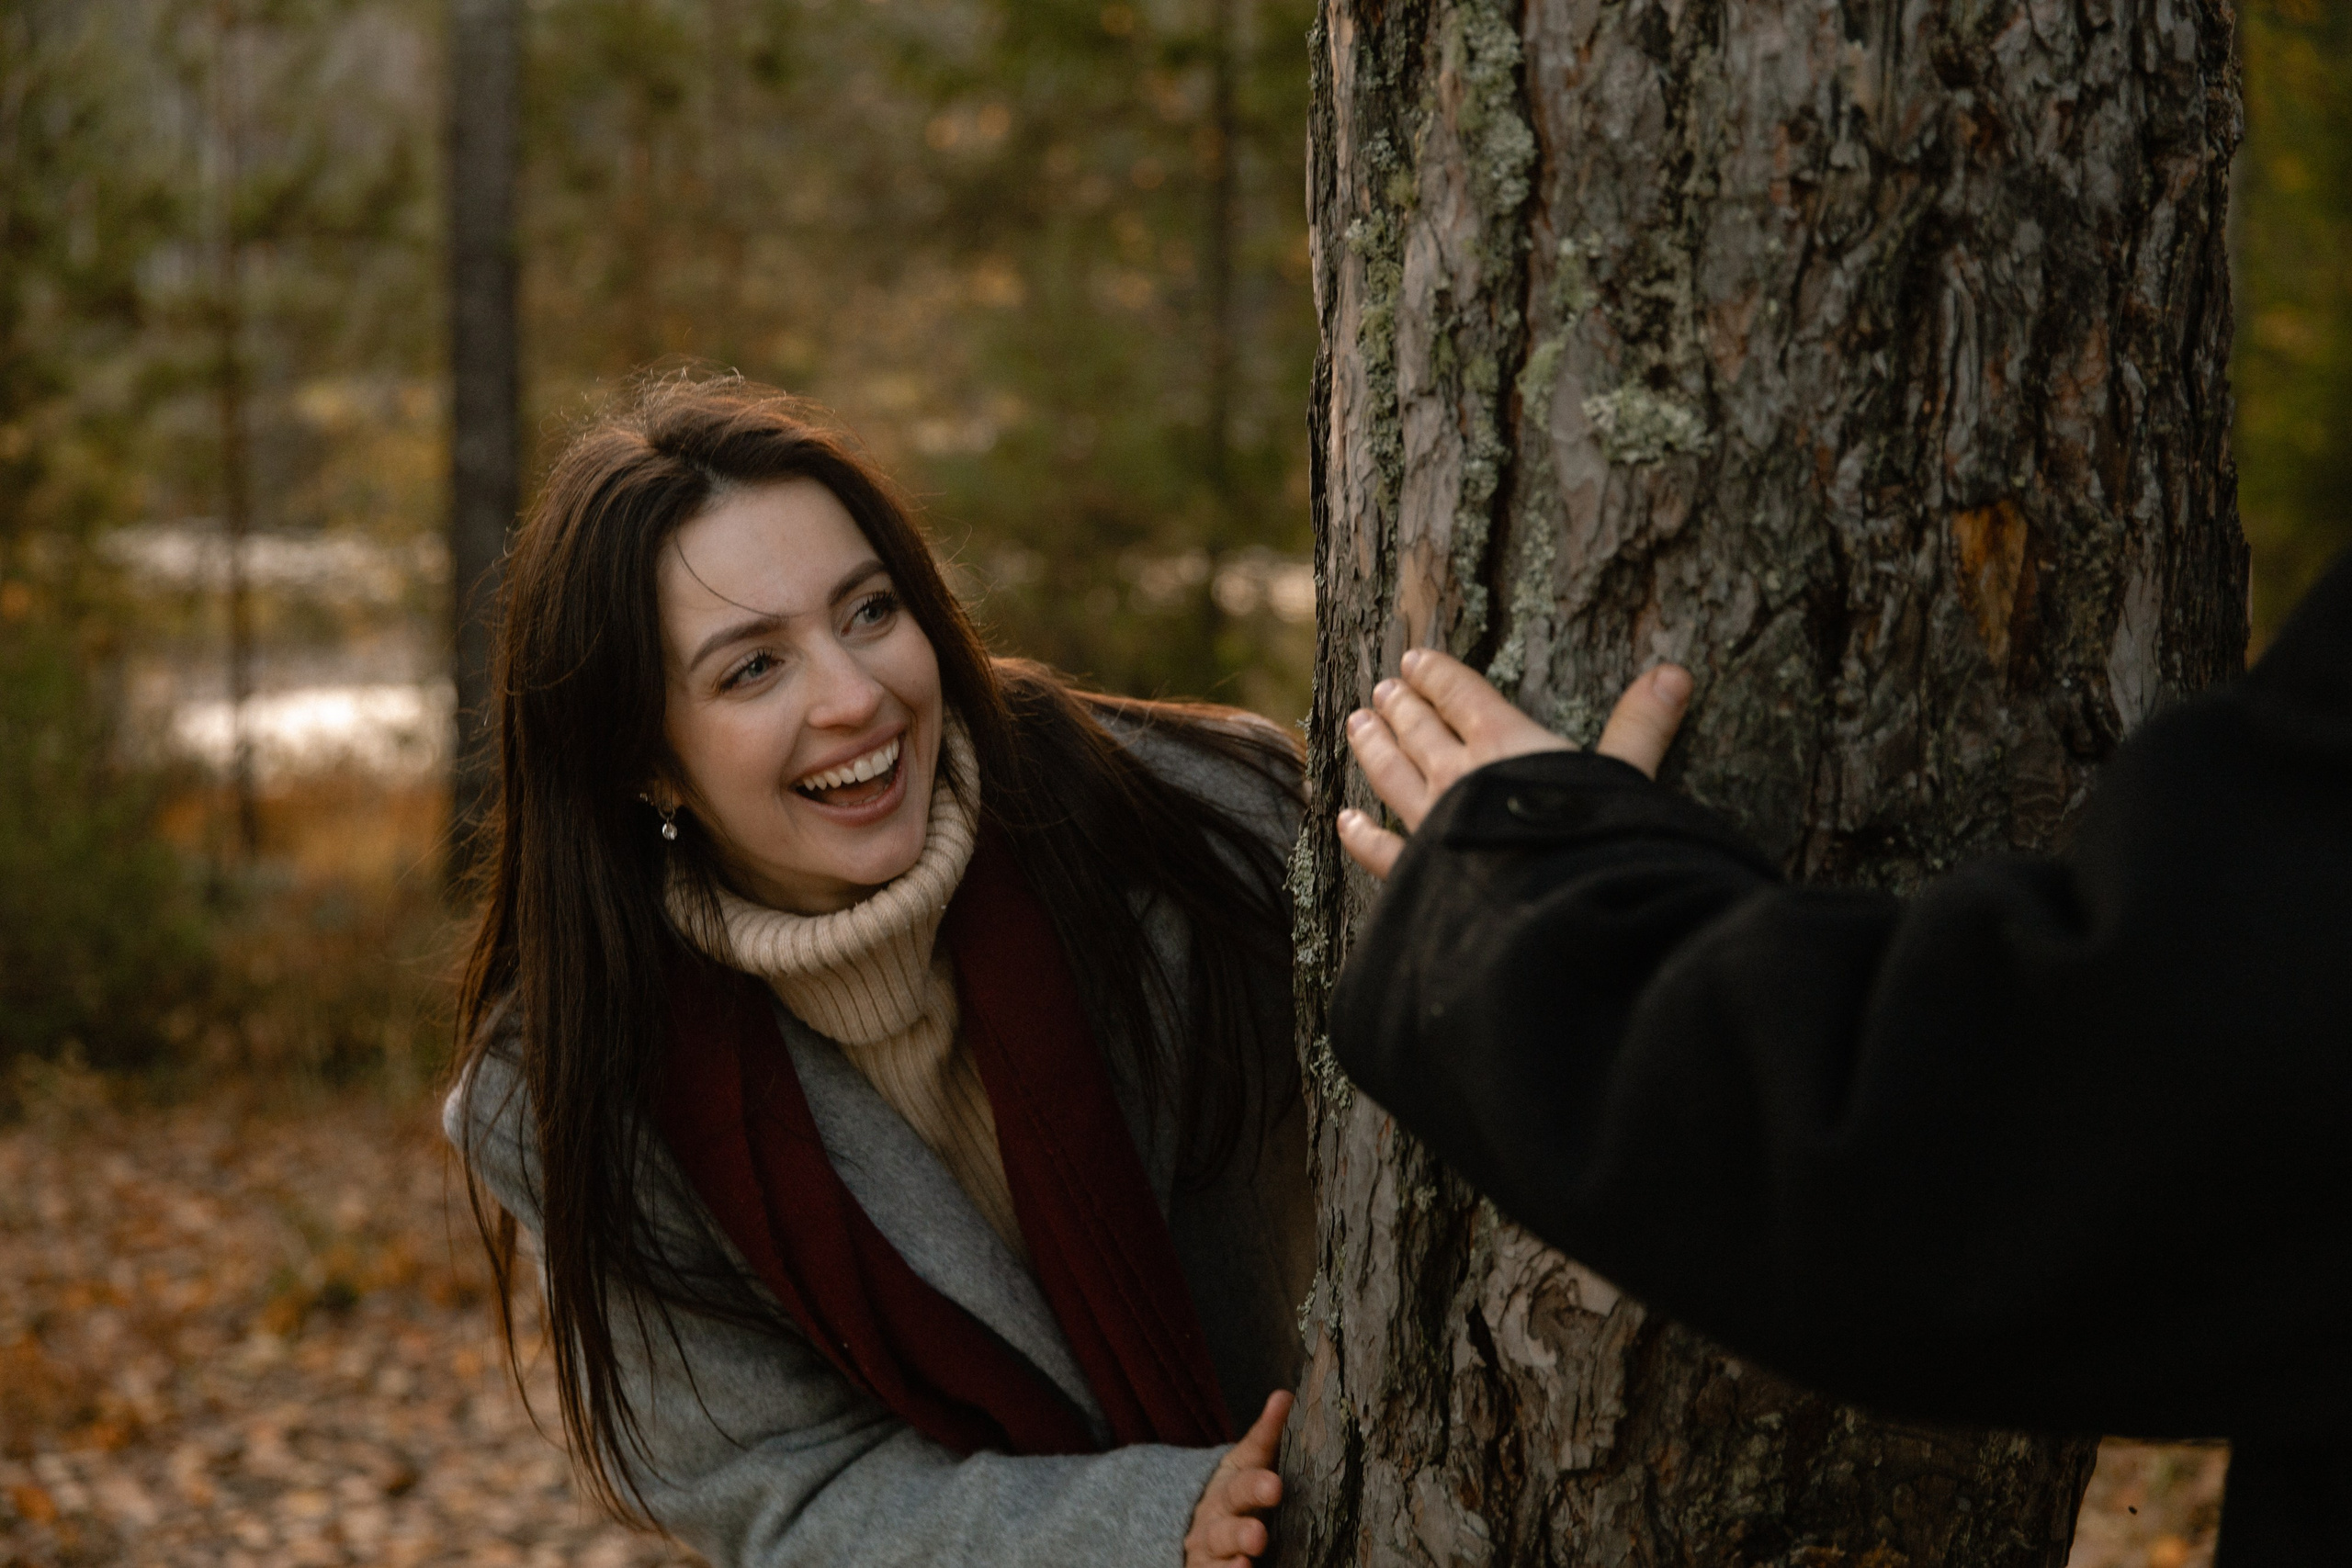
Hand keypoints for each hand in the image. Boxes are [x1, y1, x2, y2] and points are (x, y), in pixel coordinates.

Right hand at [1185, 1390, 1290, 1567]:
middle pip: (1227, 1526)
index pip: (1244, 1481)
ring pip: (1217, 1554)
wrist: (1189, 1523)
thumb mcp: (1246, 1462)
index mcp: (1231, 1486)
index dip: (1257, 1484)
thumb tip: (1286, 1395)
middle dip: (1242, 1531)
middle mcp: (1215, 1519)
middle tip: (1259, 1535)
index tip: (1275, 1486)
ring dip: (1230, 1562)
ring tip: (1245, 1563)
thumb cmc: (1235, 1491)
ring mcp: (1207, 1550)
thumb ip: (1266, 1435)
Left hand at [1337, 650, 1691, 879]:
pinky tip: (1343, 821)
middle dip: (1401, 706)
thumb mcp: (1625, 778)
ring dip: (1372, 748)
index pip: (1462, 695)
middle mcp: (1457, 776)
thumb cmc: (1593, 843)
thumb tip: (1675, 673)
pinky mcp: (1420, 876)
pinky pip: (1382, 851)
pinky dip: (1361, 835)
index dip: (1438, 674)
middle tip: (1381, 689)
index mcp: (1504, 742)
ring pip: (1391, 776)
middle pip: (1420, 730)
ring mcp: (1431, 826)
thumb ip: (1641, 728)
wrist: (1550, 916)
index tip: (1415, 659)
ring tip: (1355, 723)